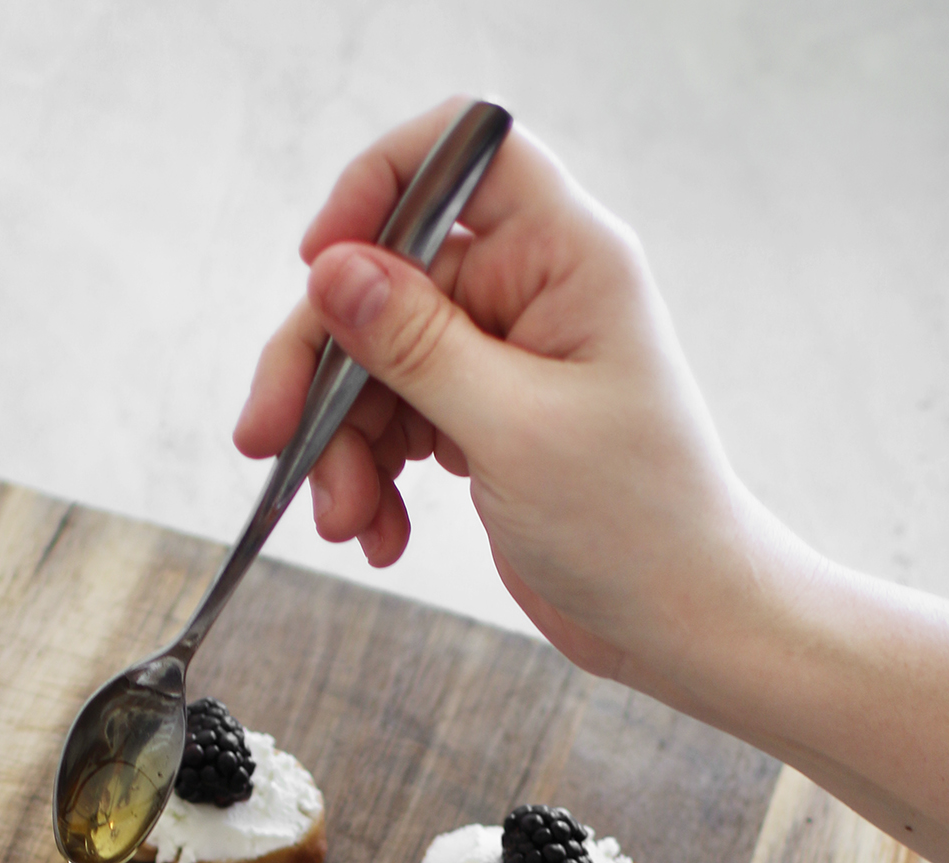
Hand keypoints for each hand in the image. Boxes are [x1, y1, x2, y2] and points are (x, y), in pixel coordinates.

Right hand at [233, 100, 779, 708]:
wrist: (678, 621)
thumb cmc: (638, 525)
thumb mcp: (515, 430)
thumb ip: (417, 345)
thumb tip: (333, 271)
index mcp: (566, 258)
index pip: (458, 155)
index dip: (377, 187)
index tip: (317, 264)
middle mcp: (532, 292)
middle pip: (386, 280)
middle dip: (323, 367)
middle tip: (271, 440)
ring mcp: (503, 358)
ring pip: (375, 364)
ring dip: (341, 444)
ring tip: (347, 520)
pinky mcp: (482, 419)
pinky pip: (394, 423)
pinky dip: (371, 477)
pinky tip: (378, 532)